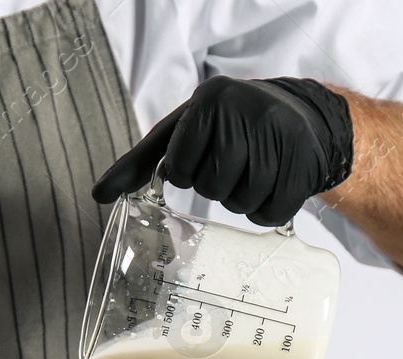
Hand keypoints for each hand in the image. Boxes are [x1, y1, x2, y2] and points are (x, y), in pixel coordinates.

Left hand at [91, 76, 353, 227]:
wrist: (296, 116)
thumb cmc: (226, 129)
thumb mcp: (180, 133)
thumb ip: (137, 163)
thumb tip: (98, 195)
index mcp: (209, 100)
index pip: (179, 168)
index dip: (186, 175)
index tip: (200, 159)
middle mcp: (246, 110)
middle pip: (211, 187)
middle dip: (215, 189)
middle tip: (228, 169)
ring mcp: (280, 135)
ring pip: (241, 204)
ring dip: (240, 202)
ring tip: (249, 175)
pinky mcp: (304, 162)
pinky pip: (271, 214)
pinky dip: (265, 213)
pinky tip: (269, 189)